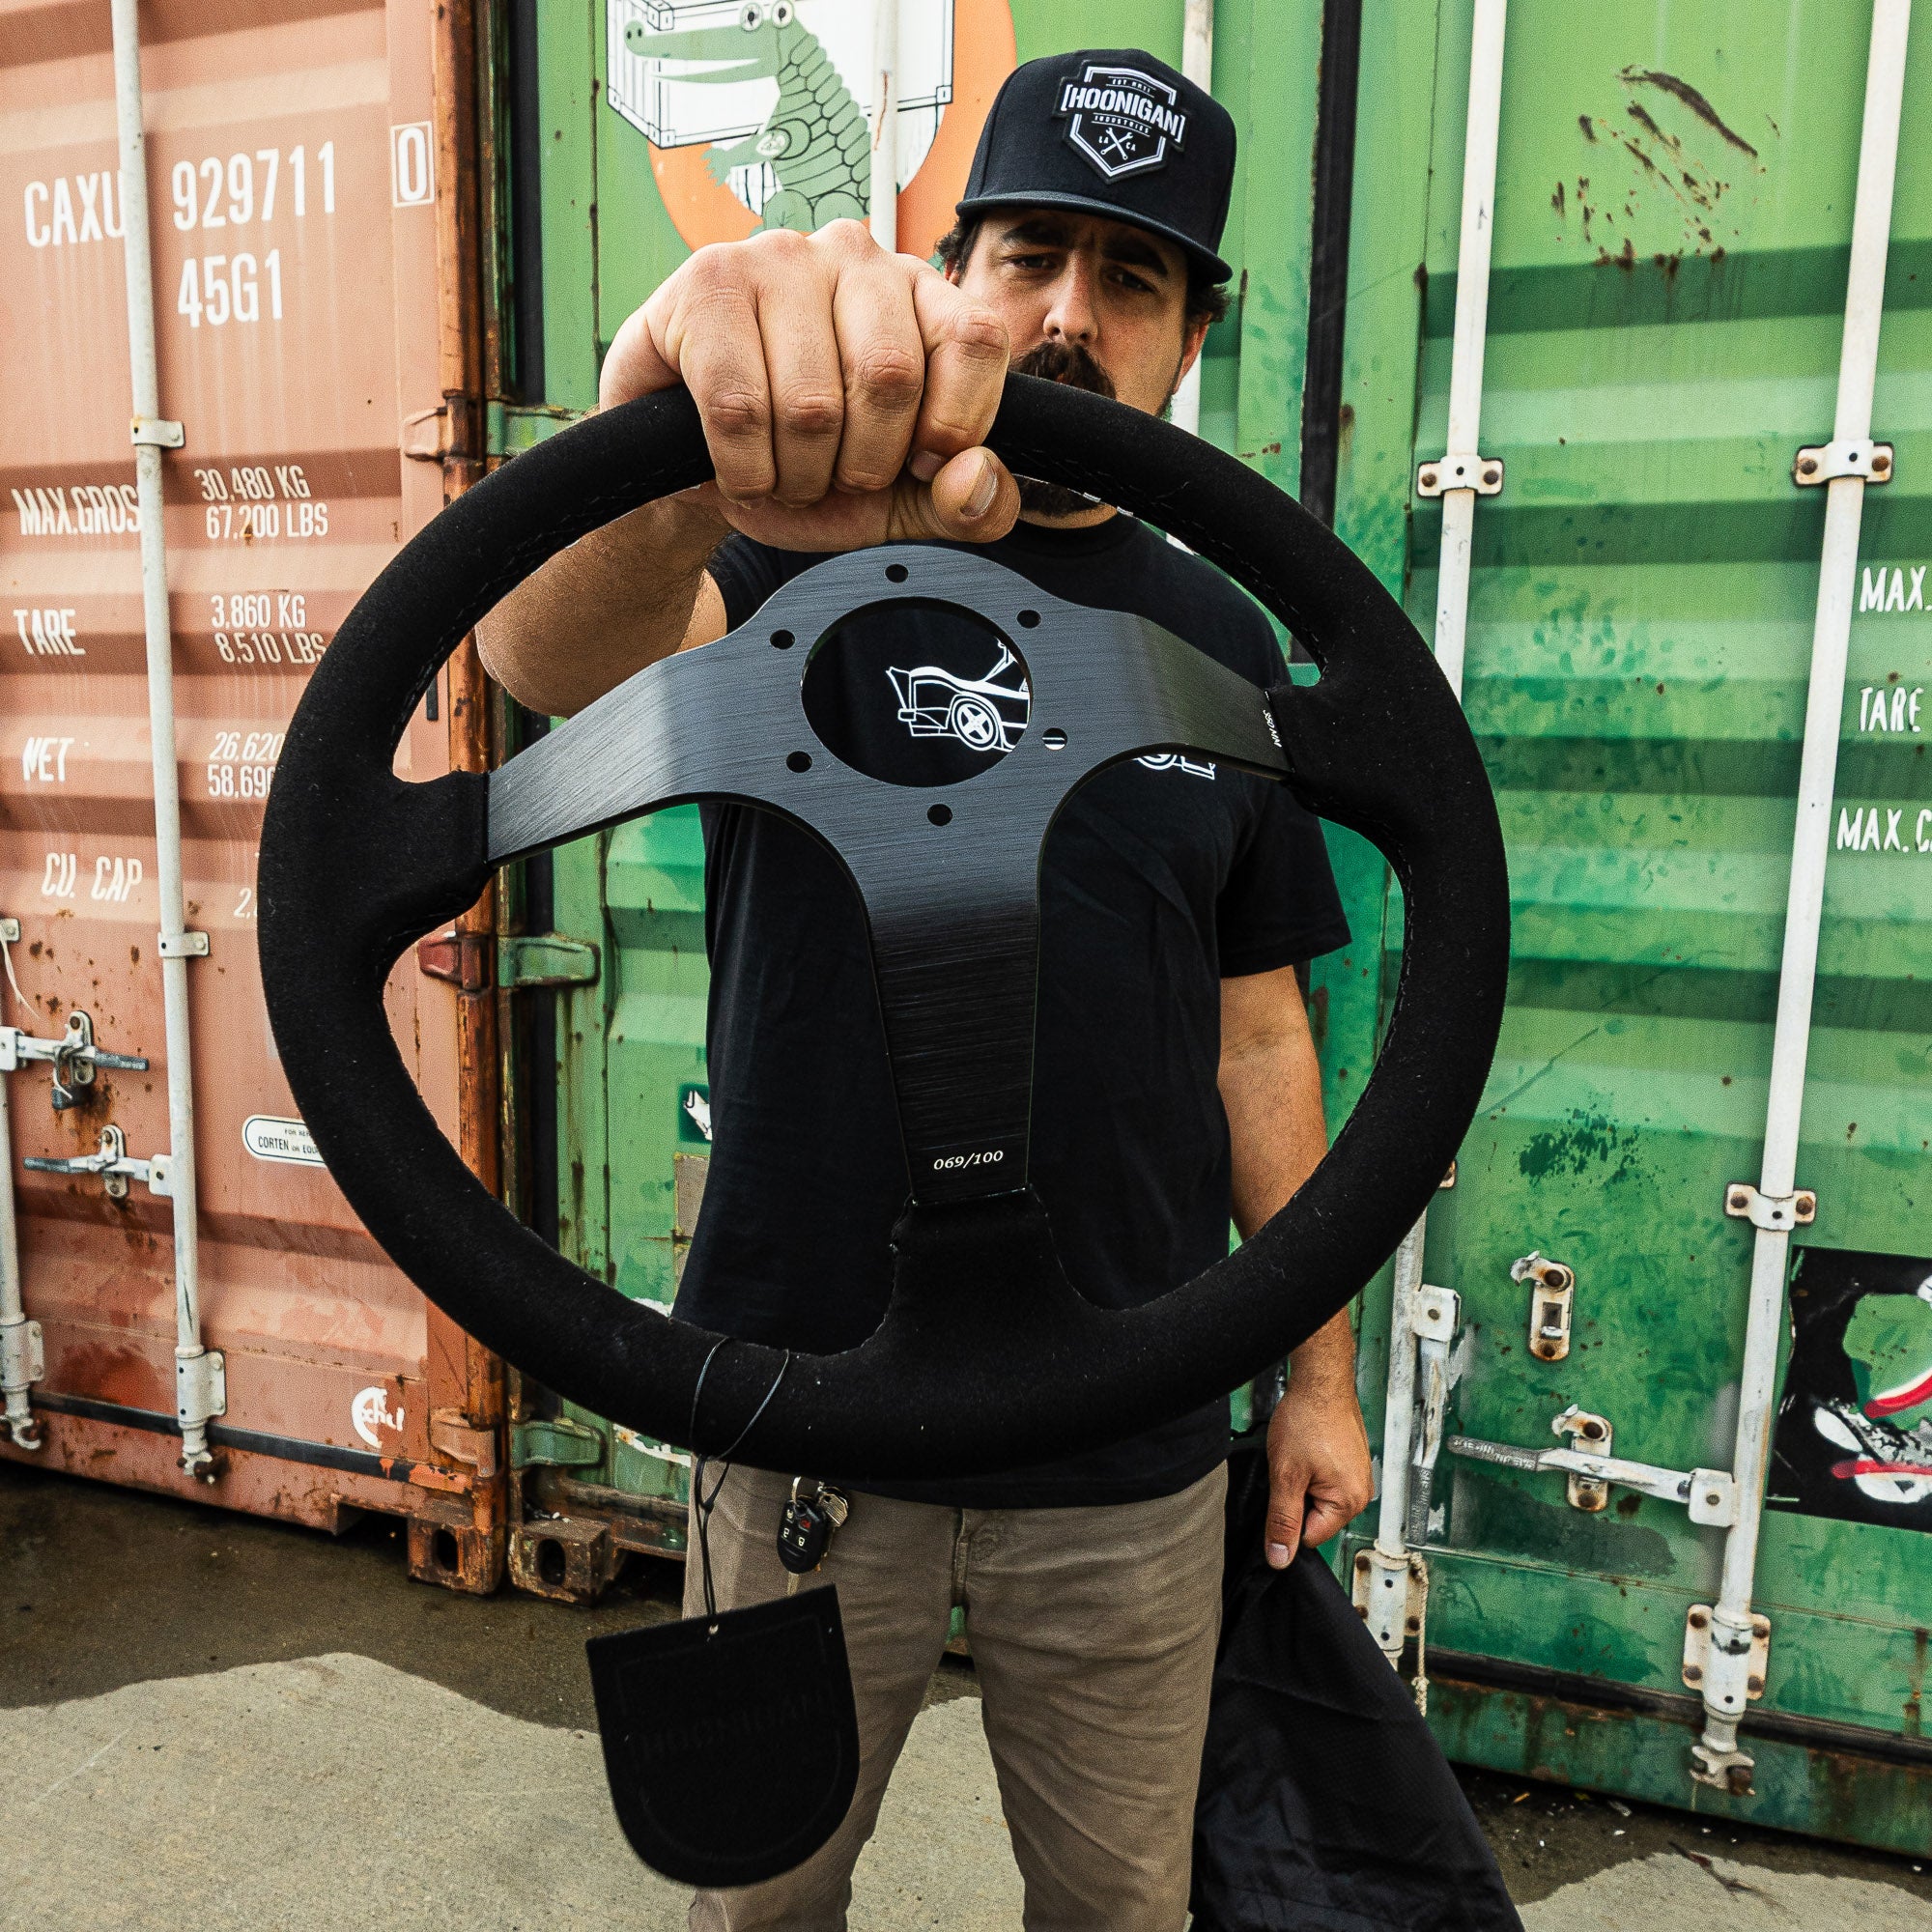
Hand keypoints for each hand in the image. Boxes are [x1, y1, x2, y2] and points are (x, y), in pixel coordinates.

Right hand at [598, 221, 1020, 553]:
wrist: (695, 472)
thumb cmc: (805, 465)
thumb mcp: (900, 502)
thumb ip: (968, 506)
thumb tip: (975, 478)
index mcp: (919, 293)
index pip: (977, 339)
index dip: (954, 424)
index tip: (916, 465)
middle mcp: (855, 255)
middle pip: (891, 375)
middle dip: (863, 464)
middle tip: (832, 475)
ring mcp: (778, 258)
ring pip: (812, 404)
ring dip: (797, 476)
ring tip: (781, 473)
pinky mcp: (707, 283)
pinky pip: (739, 409)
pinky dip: (744, 470)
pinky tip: (738, 469)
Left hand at [1263, 1373, 1372, 1567]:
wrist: (1320, 1381)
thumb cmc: (1307, 1420)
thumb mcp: (1285, 1476)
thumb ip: (1282, 1520)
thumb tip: (1280, 1559)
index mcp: (1349, 1503)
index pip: (1308, 1537)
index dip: (1287, 1517)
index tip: (1282, 1491)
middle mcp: (1360, 1493)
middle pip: (1315, 1519)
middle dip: (1296, 1498)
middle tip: (1291, 1468)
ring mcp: (1357, 1477)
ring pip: (1317, 1499)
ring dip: (1302, 1483)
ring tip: (1300, 1456)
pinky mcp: (1351, 1463)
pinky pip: (1325, 1481)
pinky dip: (1310, 1470)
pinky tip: (1306, 1449)